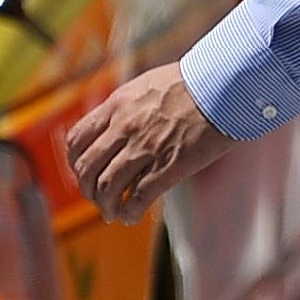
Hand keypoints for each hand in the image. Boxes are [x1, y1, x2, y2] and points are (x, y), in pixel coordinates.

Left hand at [68, 64, 237, 224]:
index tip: (83, 172)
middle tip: (96, 198)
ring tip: (112, 213)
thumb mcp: (148, 85)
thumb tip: (120, 119)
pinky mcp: (168, 167)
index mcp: (117, 105)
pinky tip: (131, 217)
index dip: (74, 162)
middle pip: (87, 168)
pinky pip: (138, 198)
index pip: (77, 140)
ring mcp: (145, 148)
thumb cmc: (194, 82)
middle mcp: (124, 128)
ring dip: (106, 206)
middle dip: (88, 190)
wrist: (224, 85)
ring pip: (108, 187)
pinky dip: (129, 212)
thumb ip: (129, 104)